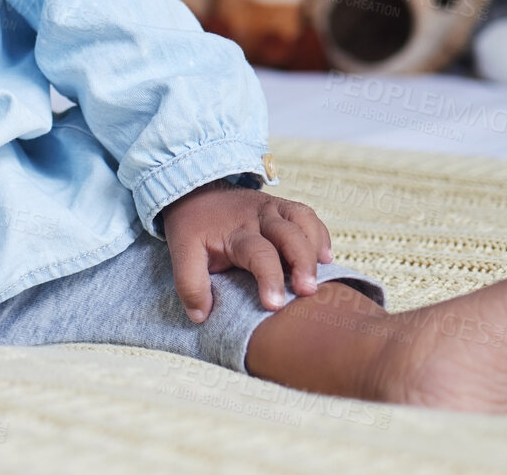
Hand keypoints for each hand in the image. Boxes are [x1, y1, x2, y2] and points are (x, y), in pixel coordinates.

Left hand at [160, 181, 332, 321]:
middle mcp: (258, 217)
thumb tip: (201, 315)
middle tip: (307, 291)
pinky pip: (309, 216)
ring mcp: (273, 209)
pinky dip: (320, 236)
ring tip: (319, 277)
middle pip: (289, 234)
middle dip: (302, 262)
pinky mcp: (284, 208)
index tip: (274, 305)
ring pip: (303, 220)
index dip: (269, 278)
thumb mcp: (183, 253)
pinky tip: (324, 259)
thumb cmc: (194, 228)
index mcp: (235, 232)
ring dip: (314, 247)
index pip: (258, 253)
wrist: (194, 191)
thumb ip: (190, 284)